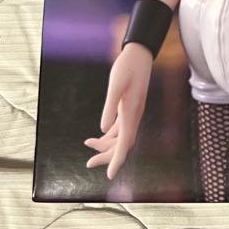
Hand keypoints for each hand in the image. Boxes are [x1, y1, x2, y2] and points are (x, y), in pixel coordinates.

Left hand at [83, 42, 153, 180]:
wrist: (140, 53)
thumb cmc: (128, 66)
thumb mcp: (116, 84)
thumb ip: (110, 107)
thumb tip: (102, 130)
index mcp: (132, 112)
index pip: (125, 143)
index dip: (117, 160)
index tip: (109, 175)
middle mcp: (134, 114)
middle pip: (123, 144)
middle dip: (107, 156)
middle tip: (88, 164)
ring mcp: (133, 111)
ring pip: (121, 136)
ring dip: (107, 145)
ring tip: (88, 146)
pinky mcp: (130, 106)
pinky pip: (121, 127)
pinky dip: (110, 134)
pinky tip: (99, 134)